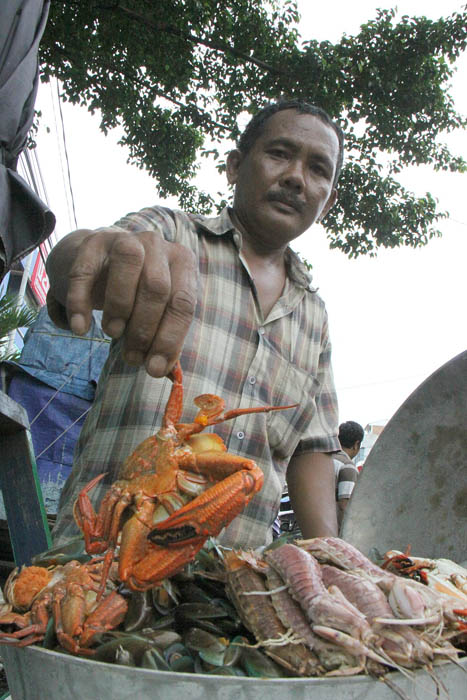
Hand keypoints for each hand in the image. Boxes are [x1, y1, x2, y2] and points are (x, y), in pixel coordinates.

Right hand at [63, 228, 197, 376]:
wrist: (98, 263)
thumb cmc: (136, 293)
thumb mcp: (155, 311)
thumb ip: (161, 336)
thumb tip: (159, 369)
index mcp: (182, 262)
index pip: (183, 302)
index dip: (169, 339)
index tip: (155, 369)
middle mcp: (158, 245)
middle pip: (157, 287)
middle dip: (144, 328)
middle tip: (131, 356)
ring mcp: (125, 238)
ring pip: (128, 265)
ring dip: (120, 306)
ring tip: (112, 333)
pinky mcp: (93, 242)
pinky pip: (85, 271)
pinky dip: (81, 303)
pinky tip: (80, 328)